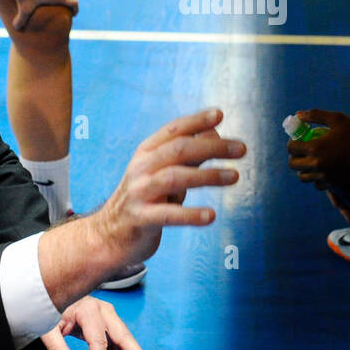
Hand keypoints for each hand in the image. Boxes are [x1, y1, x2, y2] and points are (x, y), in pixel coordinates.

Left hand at [41, 296, 154, 349]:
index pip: (98, 340)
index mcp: (89, 310)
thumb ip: (56, 346)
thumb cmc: (52, 308)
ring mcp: (108, 320)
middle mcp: (104, 313)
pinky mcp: (107, 329)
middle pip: (123, 337)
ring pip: (123, 346)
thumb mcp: (48, 326)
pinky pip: (116, 349)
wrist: (58, 293)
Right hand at [95, 109, 244, 267]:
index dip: (196, 120)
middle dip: (212, 146)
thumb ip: (187, 156)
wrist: (108, 234)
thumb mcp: (163, 172)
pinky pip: (169, 215)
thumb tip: (215, 134)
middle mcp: (141, 168)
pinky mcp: (141, 218)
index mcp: (147, 152)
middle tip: (241, 149)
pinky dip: (191, 214)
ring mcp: (140, 192)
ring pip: (175, 177)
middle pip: (179, 149)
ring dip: (207, 175)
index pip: (173, 130)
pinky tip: (211, 215)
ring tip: (234, 176)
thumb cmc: (145, 199)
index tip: (220, 114)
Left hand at [286, 108, 349, 188]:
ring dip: (303, 169)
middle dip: (294, 156)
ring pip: (303, 177)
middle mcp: (317, 164)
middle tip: (302, 150)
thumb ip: (315, 115)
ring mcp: (325, 176)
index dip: (291, 142)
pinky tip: (323, 168)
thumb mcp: (337, 118)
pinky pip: (317, 184)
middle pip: (293, 165)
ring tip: (311, 160)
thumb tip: (297, 115)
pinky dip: (316, 178)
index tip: (298, 139)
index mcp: (315, 148)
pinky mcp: (333, 183)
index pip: (291, 148)